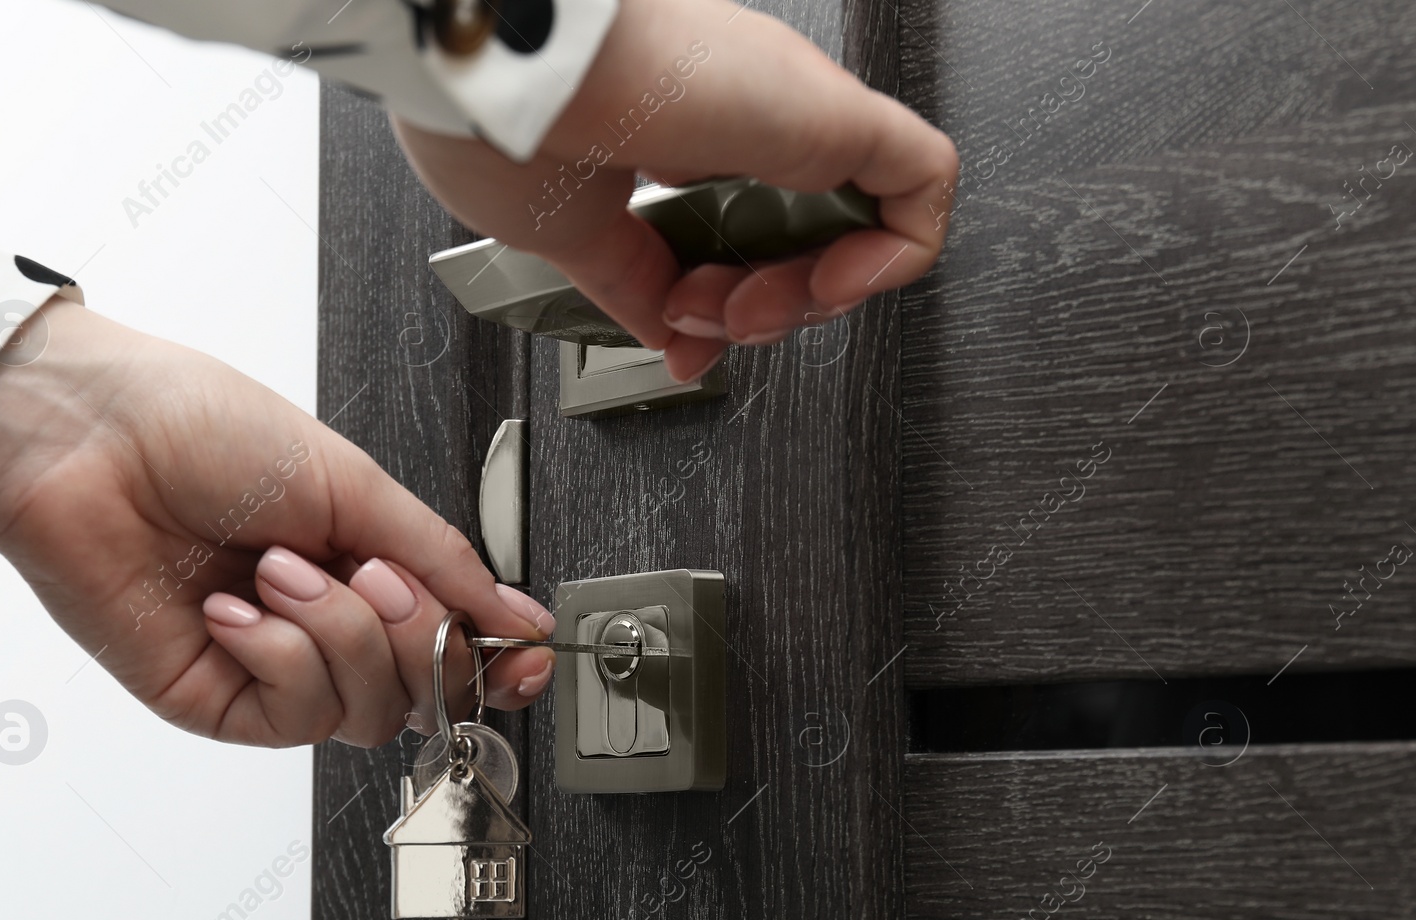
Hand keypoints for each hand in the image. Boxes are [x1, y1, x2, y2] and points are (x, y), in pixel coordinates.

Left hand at [0, 297, 554, 746]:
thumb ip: (442, 559)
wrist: (84, 433)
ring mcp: (269, 667)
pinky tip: (237, 606)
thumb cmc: (197, 427)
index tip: (528, 656)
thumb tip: (517, 616)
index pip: (455, 647)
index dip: (498, 664)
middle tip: (370, 569)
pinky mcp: (214, 699)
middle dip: (412, 632)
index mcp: (365, 566)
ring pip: (366, 712)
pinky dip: (279, 655)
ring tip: (280, 566)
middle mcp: (323, 625)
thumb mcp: (351, 482)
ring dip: (337, 632)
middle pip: (424, 691)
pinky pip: (293, 717)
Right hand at [392, 0, 958, 381]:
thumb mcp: (571, 237)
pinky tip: (831, 282)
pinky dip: (893, 257)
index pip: (744, 234)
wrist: (502, 75)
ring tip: (742, 308)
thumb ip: (634, 287)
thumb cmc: (501, 121)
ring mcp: (792, 118)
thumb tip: (673, 341)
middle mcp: (743, 122)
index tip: (683, 336)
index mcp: (680, 137)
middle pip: (804, 241)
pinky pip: (921, 186)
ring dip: (809, 300)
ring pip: (862, 225)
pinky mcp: (836, 115)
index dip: (727, 305)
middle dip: (764, 309)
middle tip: (708, 319)